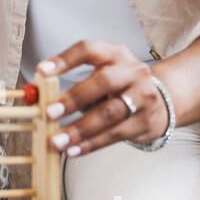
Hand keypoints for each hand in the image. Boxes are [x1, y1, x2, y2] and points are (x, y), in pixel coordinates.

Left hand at [37, 39, 173, 157]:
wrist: (164, 100)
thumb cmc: (120, 87)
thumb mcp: (101, 76)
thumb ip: (73, 84)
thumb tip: (36, 98)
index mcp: (115, 54)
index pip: (89, 49)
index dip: (65, 59)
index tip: (41, 71)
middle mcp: (132, 72)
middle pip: (104, 82)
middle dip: (74, 98)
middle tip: (50, 112)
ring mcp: (143, 96)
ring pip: (109, 113)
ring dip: (80, 129)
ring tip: (57, 141)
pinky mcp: (145, 121)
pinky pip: (115, 135)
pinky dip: (91, 144)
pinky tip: (73, 150)